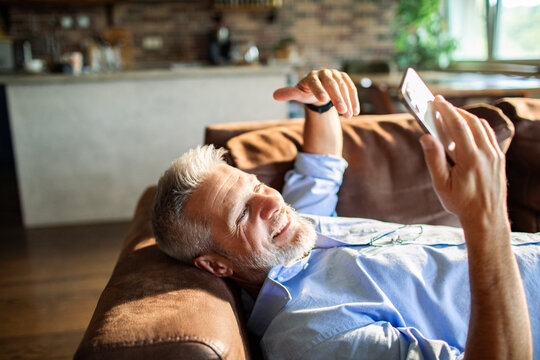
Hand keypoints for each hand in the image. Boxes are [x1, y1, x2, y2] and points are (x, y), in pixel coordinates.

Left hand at [273, 69, 359, 117]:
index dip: (318, 90)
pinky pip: (351, 89)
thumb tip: (274, 95)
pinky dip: (354, 100)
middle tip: (342, 111)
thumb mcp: (298, 94)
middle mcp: (324, 73)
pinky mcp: (344, 79)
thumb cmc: (306, 92)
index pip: (314, 82)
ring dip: (347, 101)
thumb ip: (289, 93)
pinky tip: (355, 111)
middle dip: (337, 98)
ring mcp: (336, 74)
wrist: (319, 88)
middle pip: (332, 84)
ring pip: (343, 87)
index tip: (323, 100)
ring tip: (348, 115)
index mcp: (311, 76)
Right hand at [419, 96, 507, 228]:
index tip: (436, 100)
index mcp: (470, 158)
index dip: (446, 110)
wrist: (486, 218)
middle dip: (455, 111)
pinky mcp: (499, 158)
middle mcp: (486, 153)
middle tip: (441, 105)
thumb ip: (434, 159)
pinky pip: (488, 135)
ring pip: (482, 126)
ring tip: (451, 116)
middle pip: (471, 122)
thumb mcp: (441, 184)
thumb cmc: (461, 203)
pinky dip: (476, 127)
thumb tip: (426, 137)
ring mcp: (496, 155)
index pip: (458, 125)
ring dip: (466, 117)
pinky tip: (465, 130)